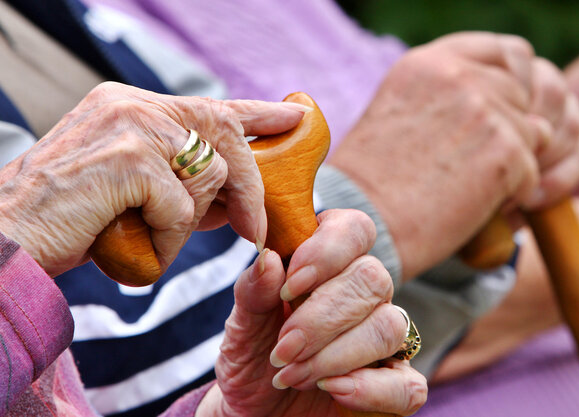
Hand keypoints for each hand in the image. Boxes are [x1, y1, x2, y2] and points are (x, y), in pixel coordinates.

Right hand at [0, 82, 306, 275]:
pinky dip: (170, 240)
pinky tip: (137, 245)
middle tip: (254, 227)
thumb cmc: (70, 222)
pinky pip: (184, 208)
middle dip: (249, 185)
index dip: (258, 114)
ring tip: (148, 238)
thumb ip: (184, 183)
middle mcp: (132, 104)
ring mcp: (131, 126)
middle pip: (225, 135)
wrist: (10, 241)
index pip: (210, 105)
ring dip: (190, 223)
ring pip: (210, 175)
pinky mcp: (131, 159)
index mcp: (131, 105)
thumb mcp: (136, 193)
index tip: (295, 116)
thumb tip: (241, 198)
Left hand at [199, 209, 426, 416]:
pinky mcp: (396, 385)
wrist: (254, 412)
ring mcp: (385, 339)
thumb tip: (269, 259)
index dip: (329, 251)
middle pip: (372, 278)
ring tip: (294, 375)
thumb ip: (253, 292)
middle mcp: (365, 295)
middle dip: (322, 318)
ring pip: (390, 326)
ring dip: (337, 355)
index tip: (290, 287)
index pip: (355, 229)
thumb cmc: (252, 359)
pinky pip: (410, 385)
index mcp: (330, 264)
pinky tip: (334, 391)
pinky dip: (371, 389)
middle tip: (284, 349)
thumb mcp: (240, 326)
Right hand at [331, 32, 578, 277]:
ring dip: (513, 165)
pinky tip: (473, 206)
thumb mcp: (402, 111)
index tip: (502, 116)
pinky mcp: (505, 152)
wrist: (363, 223)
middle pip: (523, 97)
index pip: (509, 54)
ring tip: (468, 189)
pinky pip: (533, 172)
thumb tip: (507, 98)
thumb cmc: (376, 180)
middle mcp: (460, 76)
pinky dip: (512, 195)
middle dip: (511, 131)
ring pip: (533, 135)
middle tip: (476, 166)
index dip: (515, 87)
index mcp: (431, 62)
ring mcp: (485, 111)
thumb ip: (450, 94)